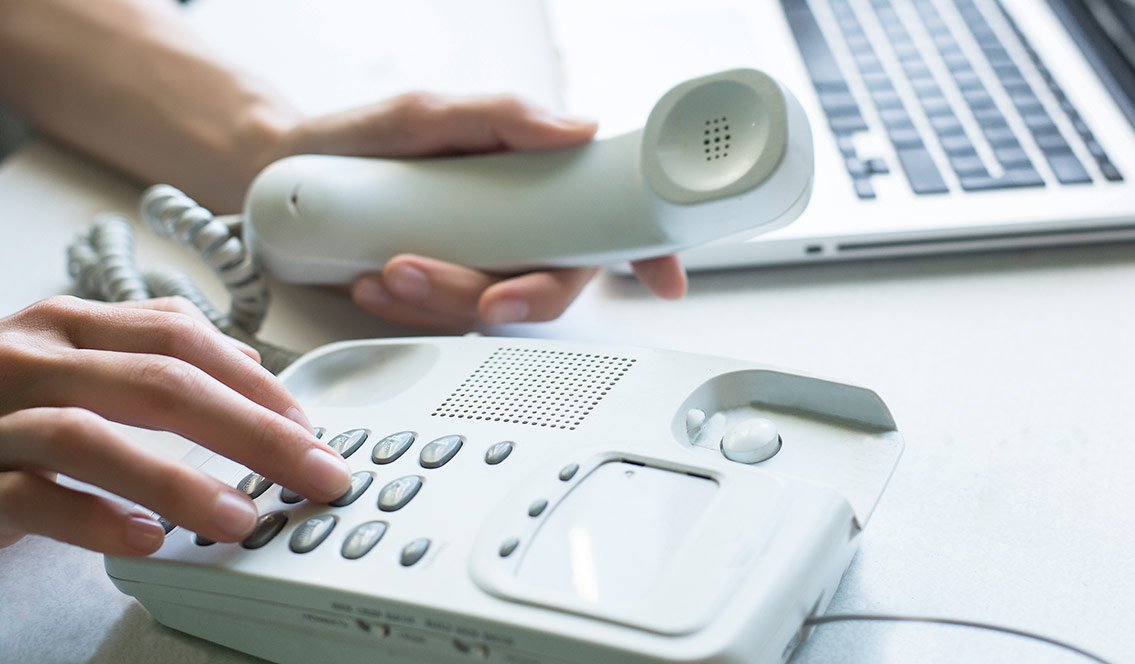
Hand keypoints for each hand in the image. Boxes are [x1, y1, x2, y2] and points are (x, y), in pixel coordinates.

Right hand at [0, 296, 351, 555]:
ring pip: (91, 436)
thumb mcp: (78, 369)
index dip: (256, 381)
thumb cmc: (4, 411)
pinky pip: (30, 497)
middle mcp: (31, 358)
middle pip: (159, 381)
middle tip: (315, 473)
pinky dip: (93, 518)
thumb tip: (248, 363)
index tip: (310, 428)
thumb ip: (153, 357)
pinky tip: (146, 541)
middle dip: (252, 430)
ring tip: (241, 518)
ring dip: (178, 480)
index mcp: (71, 327)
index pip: (181, 337)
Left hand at [273, 93, 687, 328]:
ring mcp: (475, 263)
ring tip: (389, 266)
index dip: (649, 250)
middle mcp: (511, 226)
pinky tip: (372, 283)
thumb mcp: (425, 113)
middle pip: (553, 280)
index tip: (665, 281)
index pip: (605, 217)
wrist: (286, 177)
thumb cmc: (359, 138)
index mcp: (529, 179)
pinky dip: (407, 310)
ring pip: (492, 306)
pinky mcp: (436, 293)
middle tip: (469, 287)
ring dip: (443, 298)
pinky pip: (442, 320)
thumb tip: (577, 130)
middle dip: (513, 293)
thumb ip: (500, 119)